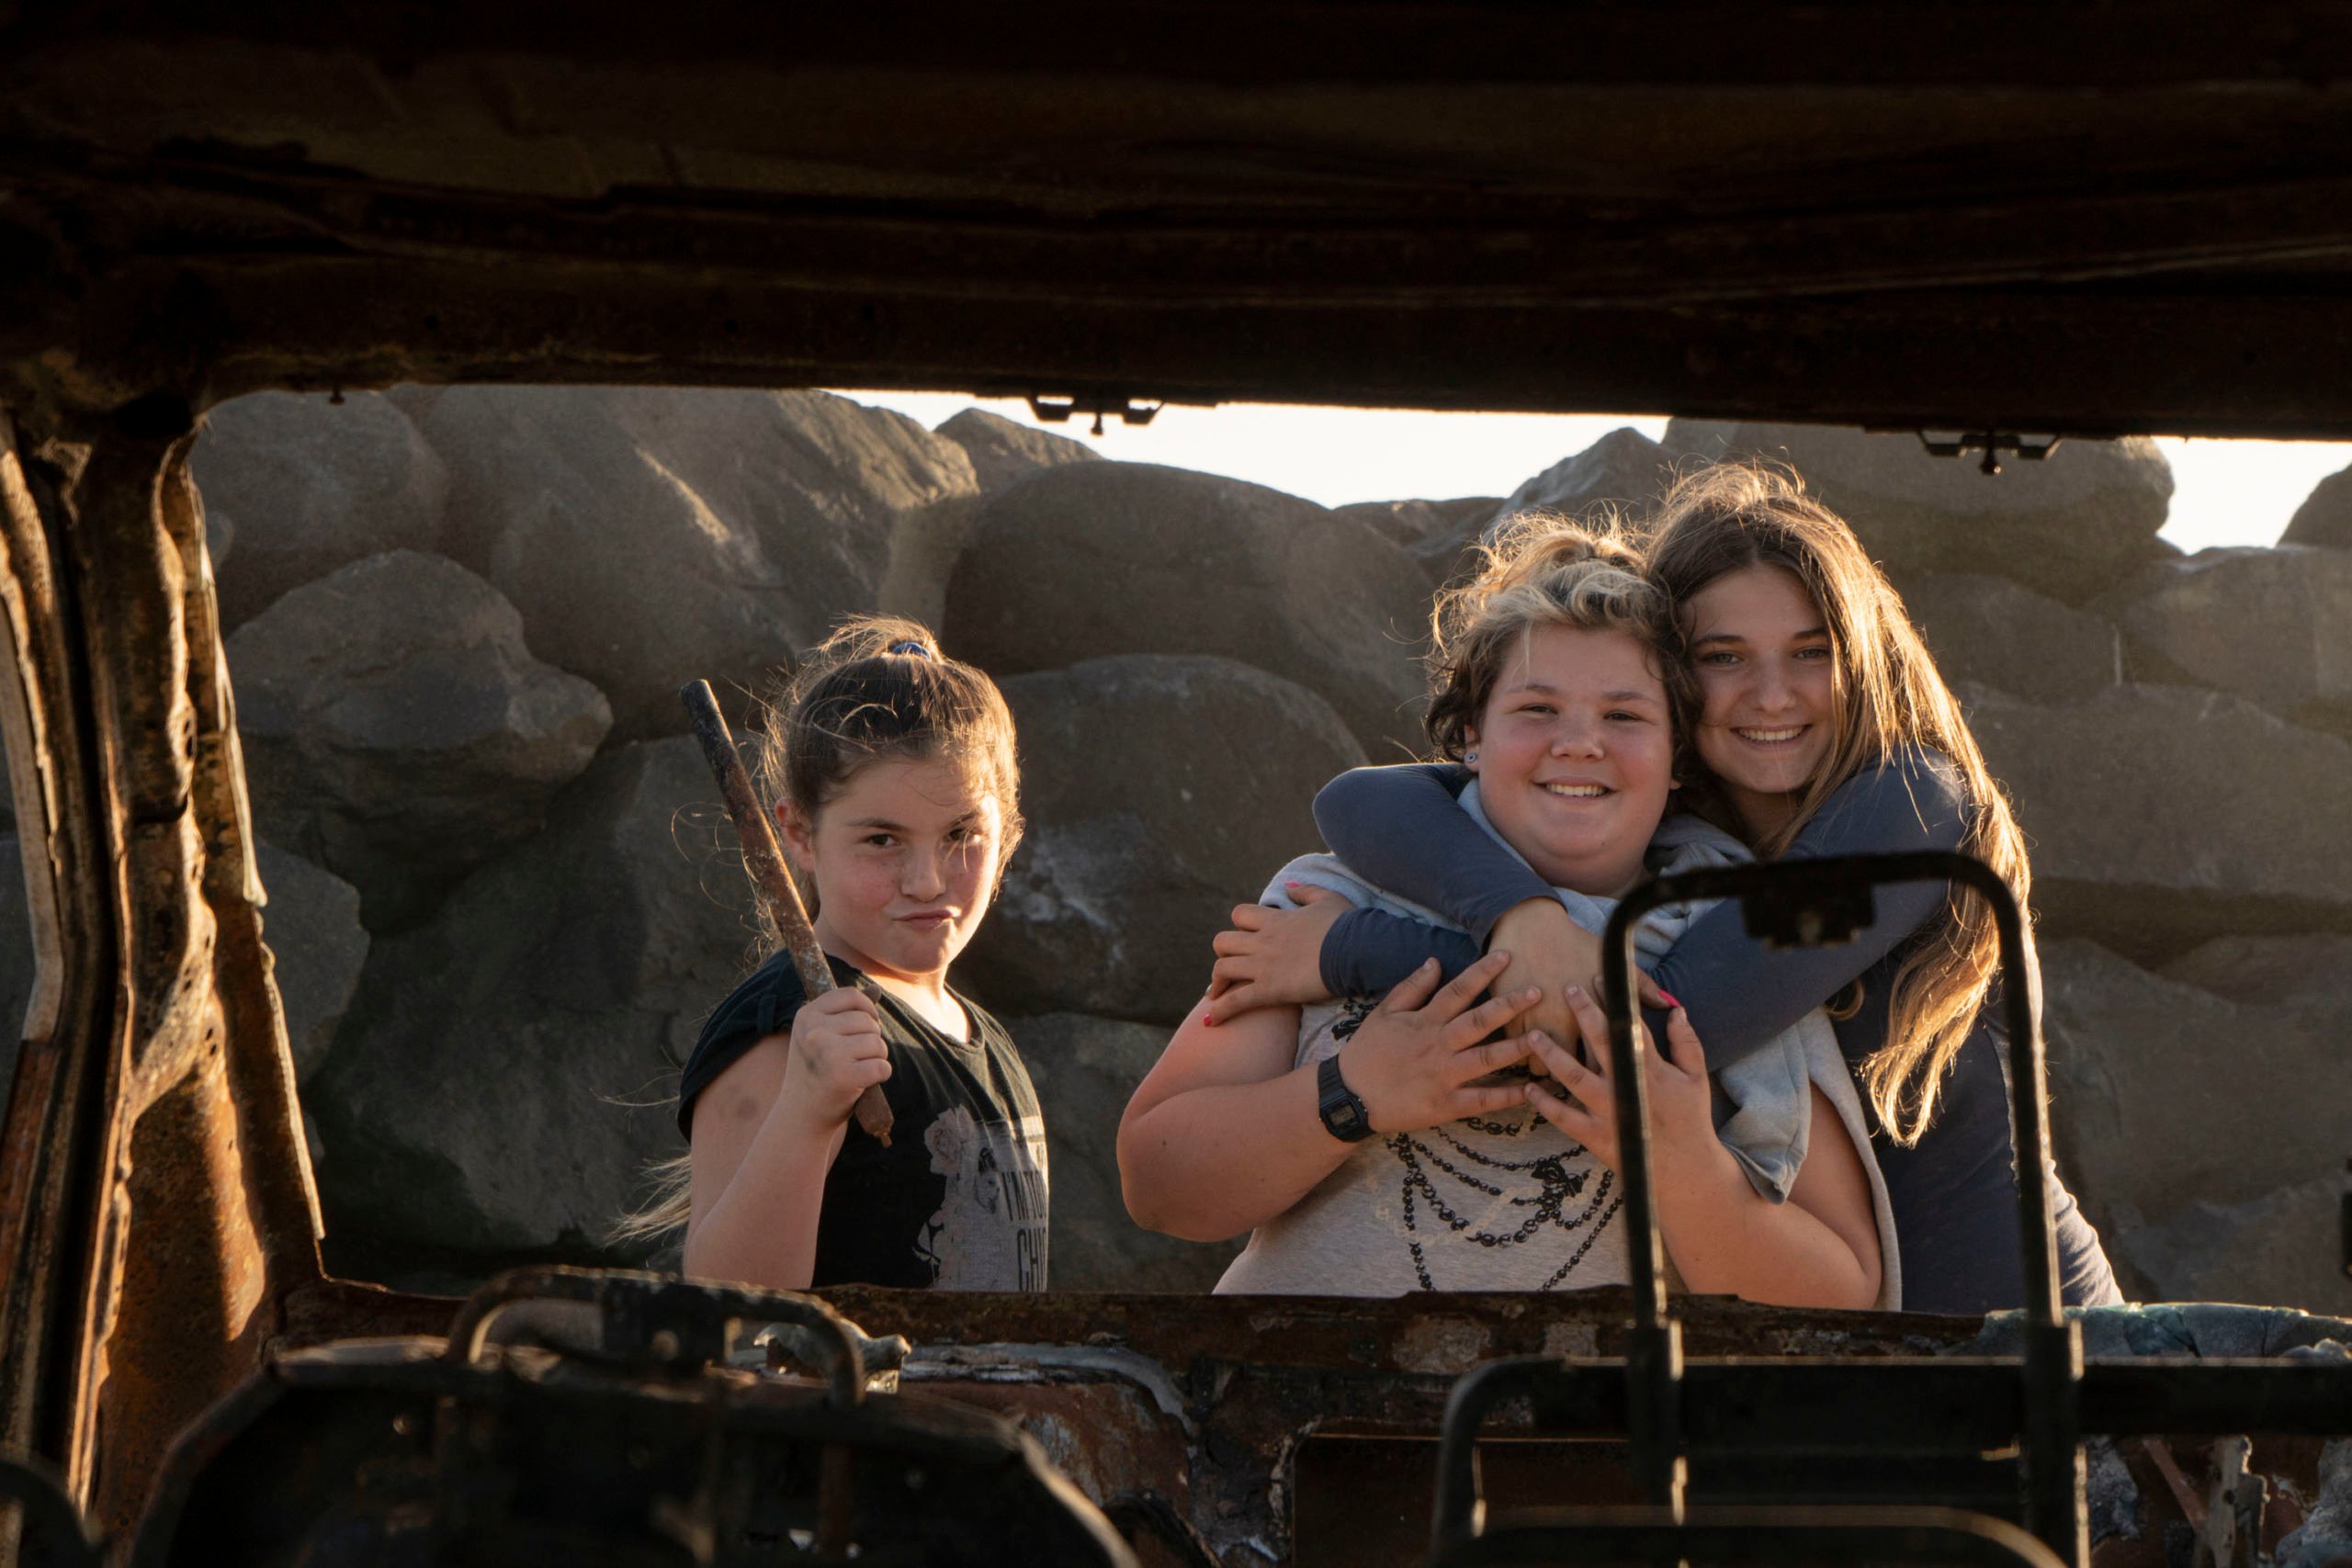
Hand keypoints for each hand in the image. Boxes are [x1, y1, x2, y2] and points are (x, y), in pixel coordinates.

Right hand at [777, 988, 891, 1133]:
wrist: (801, 1114)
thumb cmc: (816, 1071)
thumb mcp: (818, 1036)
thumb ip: (844, 1013)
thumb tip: (876, 990)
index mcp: (806, 1015)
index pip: (850, 995)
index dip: (866, 1009)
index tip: (865, 1026)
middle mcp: (814, 1031)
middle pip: (868, 1021)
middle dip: (871, 1039)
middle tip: (855, 1058)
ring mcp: (828, 1053)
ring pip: (877, 1043)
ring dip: (876, 1057)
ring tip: (857, 1069)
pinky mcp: (843, 1076)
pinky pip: (882, 1066)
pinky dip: (880, 1075)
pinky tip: (863, 1082)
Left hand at [1203, 883, 1343, 1022]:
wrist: (1355, 950)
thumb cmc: (1347, 926)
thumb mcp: (1327, 899)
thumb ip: (1306, 891)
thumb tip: (1290, 884)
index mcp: (1276, 920)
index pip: (1240, 914)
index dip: (1240, 924)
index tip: (1247, 935)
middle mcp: (1263, 941)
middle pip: (1223, 941)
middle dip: (1223, 953)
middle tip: (1232, 965)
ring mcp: (1263, 966)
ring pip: (1222, 969)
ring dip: (1216, 982)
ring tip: (1215, 994)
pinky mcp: (1269, 990)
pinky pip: (1235, 1001)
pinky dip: (1219, 1012)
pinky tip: (1210, 1021)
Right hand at [1339, 951, 1544, 1134]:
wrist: (1351, 1096)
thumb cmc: (1368, 1052)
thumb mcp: (1384, 1013)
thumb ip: (1411, 988)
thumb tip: (1435, 961)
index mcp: (1425, 1021)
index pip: (1458, 990)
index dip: (1482, 972)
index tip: (1508, 956)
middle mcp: (1438, 1046)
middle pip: (1479, 1021)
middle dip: (1509, 1005)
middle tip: (1539, 991)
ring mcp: (1443, 1076)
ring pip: (1486, 1060)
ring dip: (1515, 1048)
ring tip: (1542, 1038)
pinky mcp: (1445, 1105)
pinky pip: (1481, 1100)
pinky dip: (1505, 1096)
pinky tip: (1529, 1091)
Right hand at [1486, 900, 1668, 1075]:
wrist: (1532, 926)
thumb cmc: (1575, 943)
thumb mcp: (1610, 961)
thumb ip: (1640, 986)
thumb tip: (1668, 1005)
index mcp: (1592, 1015)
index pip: (1605, 1060)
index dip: (1607, 1074)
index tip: (1610, 1077)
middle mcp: (1563, 1024)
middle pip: (1571, 1071)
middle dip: (1577, 1081)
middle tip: (1582, 1083)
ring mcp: (1534, 1023)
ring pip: (1539, 1067)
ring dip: (1546, 1069)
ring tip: (1552, 1070)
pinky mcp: (1511, 1020)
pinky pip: (1515, 1053)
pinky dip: (1522, 1056)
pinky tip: (1528, 1055)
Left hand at [1522, 986, 1711, 1175]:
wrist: (1685, 1173)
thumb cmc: (1691, 1122)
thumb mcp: (1696, 1079)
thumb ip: (1686, 1043)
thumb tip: (1676, 1009)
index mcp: (1652, 1070)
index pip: (1630, 1026)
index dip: (1614, 1000)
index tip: (1597, 978)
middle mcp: (1627, 1087)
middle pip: (1600, 1043)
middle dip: (1582, 1013)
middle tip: (1565, 988)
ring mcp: (1608, 1112)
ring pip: (1574, 1078)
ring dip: (1552, 1054)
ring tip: (1532, 1035)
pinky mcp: (1595, 1137)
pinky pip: (1564, 1118)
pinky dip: (1545, 1104)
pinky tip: (1528, 1088)